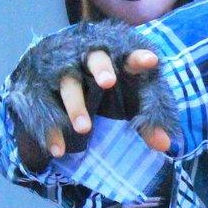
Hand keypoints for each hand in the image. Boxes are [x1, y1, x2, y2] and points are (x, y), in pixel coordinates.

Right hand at [47, 48, 166, 156]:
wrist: (53, 74)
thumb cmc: (103, 88)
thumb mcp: (126, 103)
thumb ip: (146, 123)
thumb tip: (166, 146)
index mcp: (115, 61)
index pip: (128, 58)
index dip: (138, 59)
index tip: (151, 61)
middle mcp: (88, 60)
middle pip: (95, 58)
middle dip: (102, 69)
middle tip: (109, 83)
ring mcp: (62, 71)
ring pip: (68, 83)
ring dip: (76, 105)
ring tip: (84, 129)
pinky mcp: (41, 86)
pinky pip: (44, 105)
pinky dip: (51, 130)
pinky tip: (58, 150)